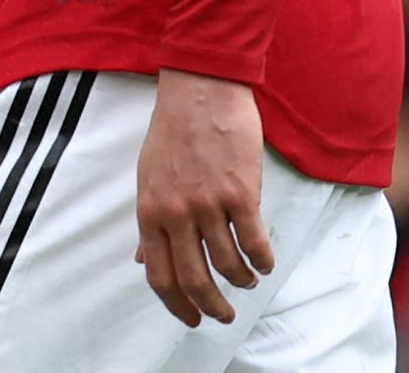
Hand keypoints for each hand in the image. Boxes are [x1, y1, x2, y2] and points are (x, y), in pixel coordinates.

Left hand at [134, 70, 273, 327]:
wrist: (200, 90)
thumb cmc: (172, 131)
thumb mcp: (148, 178)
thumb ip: (150, 222)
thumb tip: (143, 259)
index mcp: (150, 211)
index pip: (159, 275)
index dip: (177, 305)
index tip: (192, 318)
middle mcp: (176, 213)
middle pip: (195, 280)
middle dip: (212, 306)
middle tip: (225, 314)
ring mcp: (209, 203)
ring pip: (228, 265)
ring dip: (241, 281)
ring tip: (248, 279)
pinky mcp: (241, 192)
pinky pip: (254, 242)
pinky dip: (263, 260)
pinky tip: (266, 261)